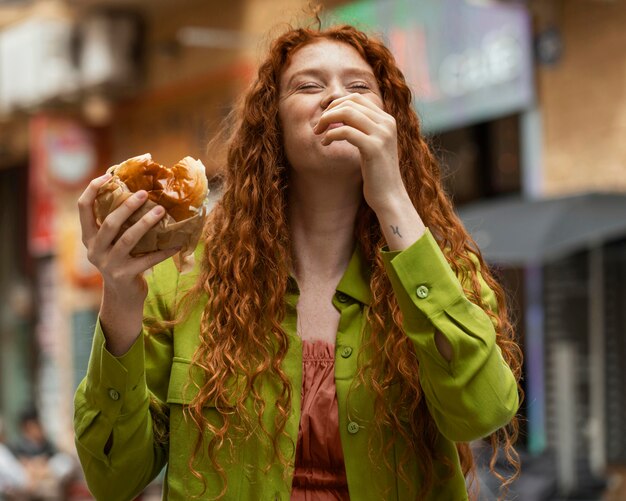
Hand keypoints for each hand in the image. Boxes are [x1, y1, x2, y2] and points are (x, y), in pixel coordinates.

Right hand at [78, 173, 177, 299]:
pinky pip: (148, 259)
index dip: (93, 189)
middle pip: (109, 222)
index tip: (109, 175)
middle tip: (144, 193)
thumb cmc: (121, 260)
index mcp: (88, 237)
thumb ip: (117, 224)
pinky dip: (164, 251)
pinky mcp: (125, 275)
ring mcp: (109, 264)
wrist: (122, 296)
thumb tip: (138, 193)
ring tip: (161, 211)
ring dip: (146, 223)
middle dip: (127, 206)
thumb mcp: (112, 243)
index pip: (83, 208)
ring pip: (128, 239)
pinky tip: (177, 243)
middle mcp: (94, 250)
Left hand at [313, 93, 406, 212]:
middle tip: (319, 127)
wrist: (390, 196)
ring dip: (327, 120)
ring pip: (347, 113)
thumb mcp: (372, 146)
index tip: (326, 118)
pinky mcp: (374, 148)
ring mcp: (382, 134)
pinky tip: (326, 143)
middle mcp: (387, 123)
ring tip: (320, 133)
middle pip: (351, 102)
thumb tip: (339, 115)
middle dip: (330, 111)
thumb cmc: (377, 174)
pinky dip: (331, 134)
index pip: (357, 98)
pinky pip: (346, 131)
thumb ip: (363, 129)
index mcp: (387, 120)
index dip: (337, 104)